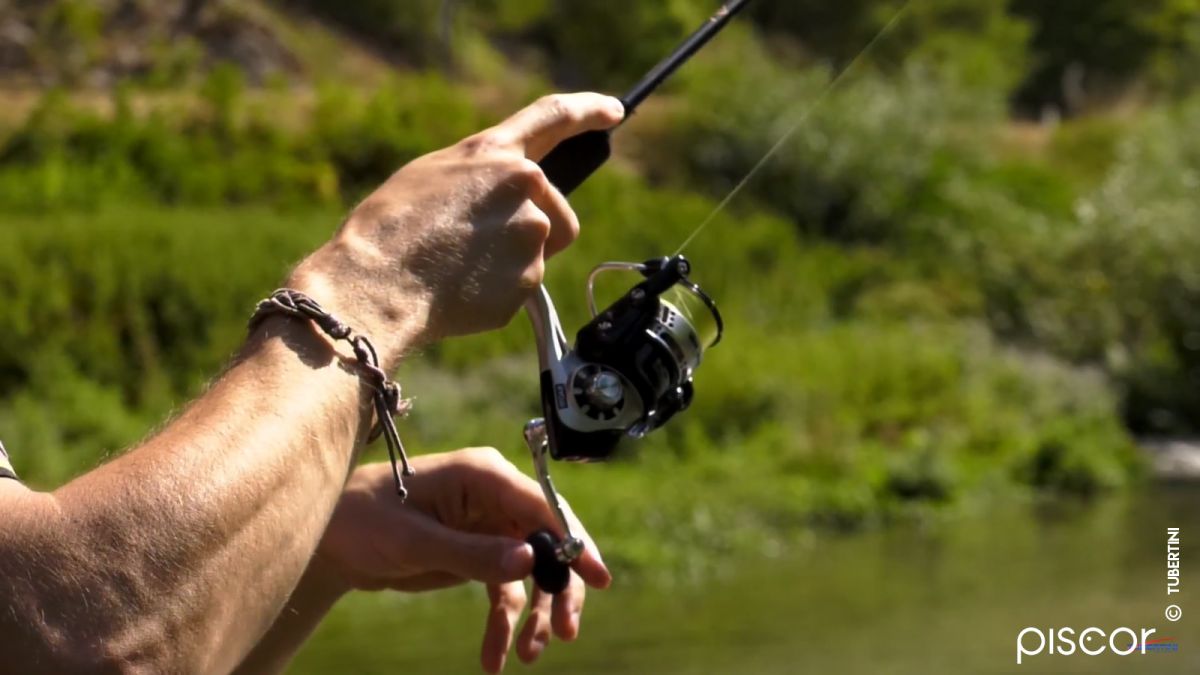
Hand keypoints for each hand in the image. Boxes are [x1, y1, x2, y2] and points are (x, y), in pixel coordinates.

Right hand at [290, 93, 624, 360]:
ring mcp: (532, 232)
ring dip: (515, 261)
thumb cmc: (388, 231)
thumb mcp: (430, 176)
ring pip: (541, 251)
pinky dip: (498, 293)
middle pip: (556, 210)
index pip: (554, 117)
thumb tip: (501, 196)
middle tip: (478, 245)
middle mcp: (524, 185)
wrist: (376, 284)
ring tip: (464, 266)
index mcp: (494, 152)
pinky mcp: (531, 278)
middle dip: (532, 228)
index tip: (613, 112)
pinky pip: (524, 288)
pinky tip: (462, 290)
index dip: (589, 110)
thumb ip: (479, 175)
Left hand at [315, 448, 611, 672]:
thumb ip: (471, 553)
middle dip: (560, 587)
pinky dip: (504, 624)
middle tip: (568, 630)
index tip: (597, 576)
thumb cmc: (363, 522)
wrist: (329, 542)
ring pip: (533, 572)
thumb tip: (530, 561)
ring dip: (536, 613)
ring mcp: (488, 527)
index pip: (542, 505)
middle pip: (548, 540)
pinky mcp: (477, 554)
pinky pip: (505, 591)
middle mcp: (494, 497)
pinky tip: (495, 658)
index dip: (574, 540)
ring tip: (530, 654)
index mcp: (483, 475)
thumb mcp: (414, 541)